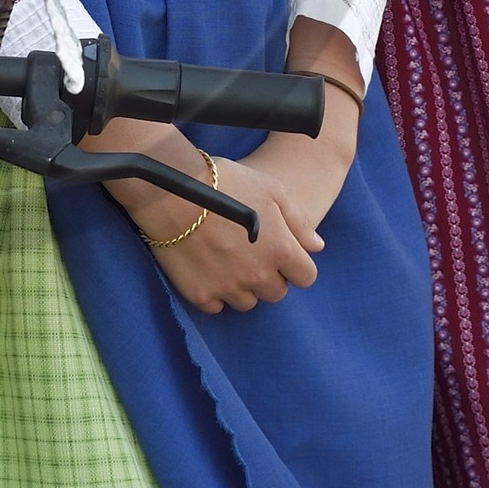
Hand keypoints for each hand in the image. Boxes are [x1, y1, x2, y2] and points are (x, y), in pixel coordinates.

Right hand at [92, 25, 363, 314]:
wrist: (171, 189)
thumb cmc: (226, 181)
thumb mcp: (272, 189)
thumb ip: (299, 222)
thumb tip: (317, 246)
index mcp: (281, 251)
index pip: (306, 277)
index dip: (296, 265)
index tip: (280, 252)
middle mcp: (258, 276)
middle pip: (276, 293)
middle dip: (269, 276)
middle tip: (250, 253)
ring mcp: (228, 288)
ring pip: (247, 302)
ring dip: (243, 287)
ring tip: (227, 261)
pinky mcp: (199, 294)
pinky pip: (216, 306)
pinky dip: (215, 293)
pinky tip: (207, 271)